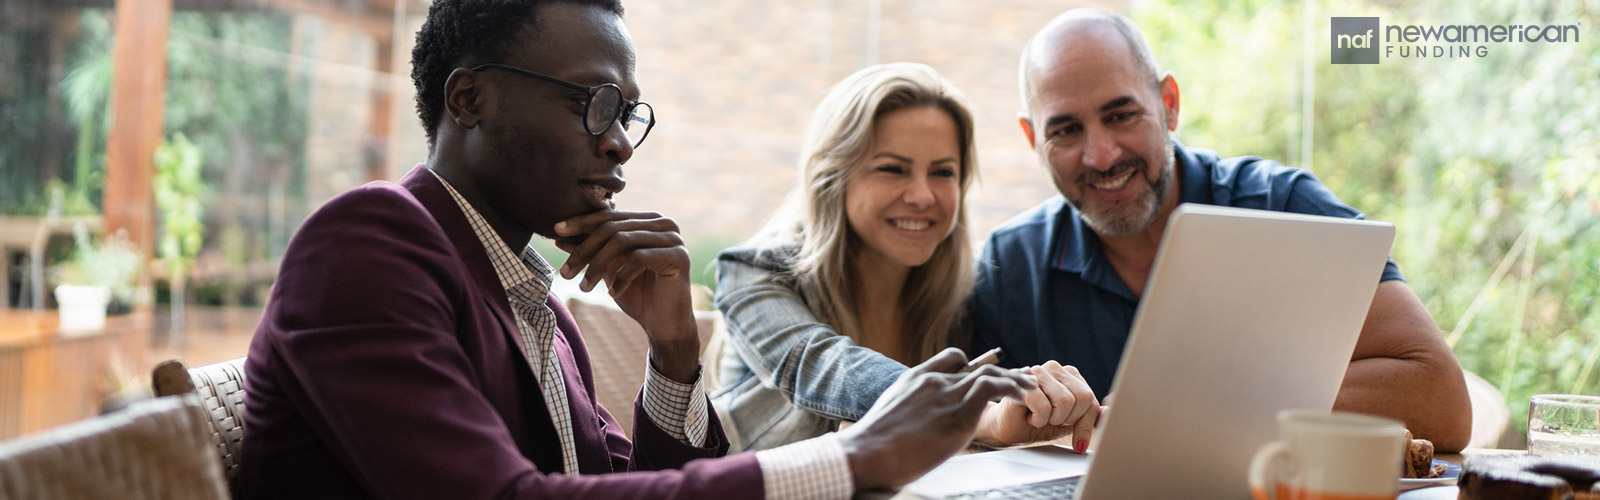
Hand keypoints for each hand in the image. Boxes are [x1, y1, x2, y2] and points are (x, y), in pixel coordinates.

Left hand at [555, 210, 698, 381]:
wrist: (664, 325)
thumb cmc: (637, 295)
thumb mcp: (607, 270)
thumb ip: (589, 250)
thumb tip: (559, 237)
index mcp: (648, 221)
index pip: (609, 216)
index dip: (582, 222)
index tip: (556, 231)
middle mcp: (663, 224)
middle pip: (613, 228)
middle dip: (585, 250)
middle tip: (566, 272)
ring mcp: (674, 239)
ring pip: (624, 241)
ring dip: (598, 265)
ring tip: (584, 287)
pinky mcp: (679, 256)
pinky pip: (639, 258)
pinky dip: (621, 276)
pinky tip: (613, 293)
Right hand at [835, 348, 1034, 490]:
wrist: (865, 453)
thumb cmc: (872, 448)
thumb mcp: (889, 419)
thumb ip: (909, 414)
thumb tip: (916, 430)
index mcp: (914, 379)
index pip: (951, 358)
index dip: (972, 365)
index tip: (986, 375)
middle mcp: (933, 382)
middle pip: (976, 367)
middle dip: (1002, 372)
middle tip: (1020, 378)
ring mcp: (945, 395)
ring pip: (989, 374)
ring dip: (1013, 379)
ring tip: (1029, 387)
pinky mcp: (957, 414)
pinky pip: (991, 388)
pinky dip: (1011, 388)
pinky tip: (1022, 396)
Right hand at [973, 361, 1099, 451]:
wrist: (1006, 428)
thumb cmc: (1037, 423)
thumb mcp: (1069, 423)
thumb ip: (1090, 417)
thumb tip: (1109, 412)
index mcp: (1070, 374)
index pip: (1091, 399)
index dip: (1085, 424)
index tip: (1076, 437)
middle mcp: (1055, 368)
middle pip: (1082, 398)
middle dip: (1068, 419)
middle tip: (1051, 420)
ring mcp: (1038, 372)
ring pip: (1065, 401)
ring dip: (1052, 419)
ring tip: (1040, 417)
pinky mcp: (1023, 382)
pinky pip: (1044, 407)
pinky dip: (1039, 420)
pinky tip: (1029, 416)